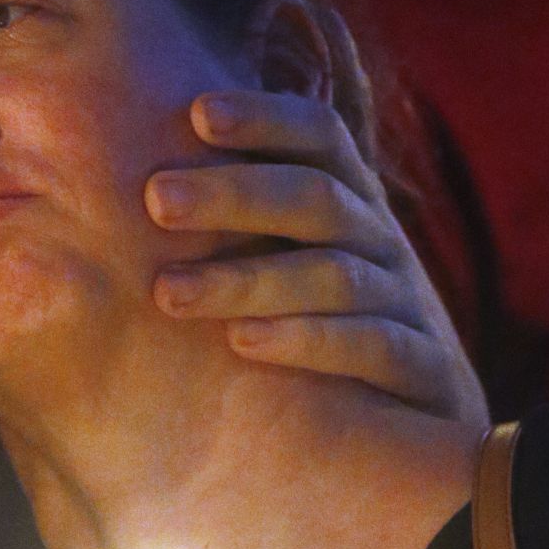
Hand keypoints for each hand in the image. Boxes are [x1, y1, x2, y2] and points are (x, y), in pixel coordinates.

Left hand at [146, 91, 486, 436]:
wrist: (422, 435)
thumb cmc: (316, 332)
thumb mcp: (284, 263)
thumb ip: (227, 221)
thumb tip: (120, 181)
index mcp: (349, 203)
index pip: (321, 135)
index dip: (267, 118)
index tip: (197, 113)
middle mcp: (382, 242)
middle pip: (318, 197)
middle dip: (235, 193)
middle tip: (155, 199)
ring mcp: (410, 305)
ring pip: (335, 275)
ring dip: (249, 279)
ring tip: (169, 293)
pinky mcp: (428, 373)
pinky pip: (374, 346)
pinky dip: (309, 340)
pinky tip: (243, 342)